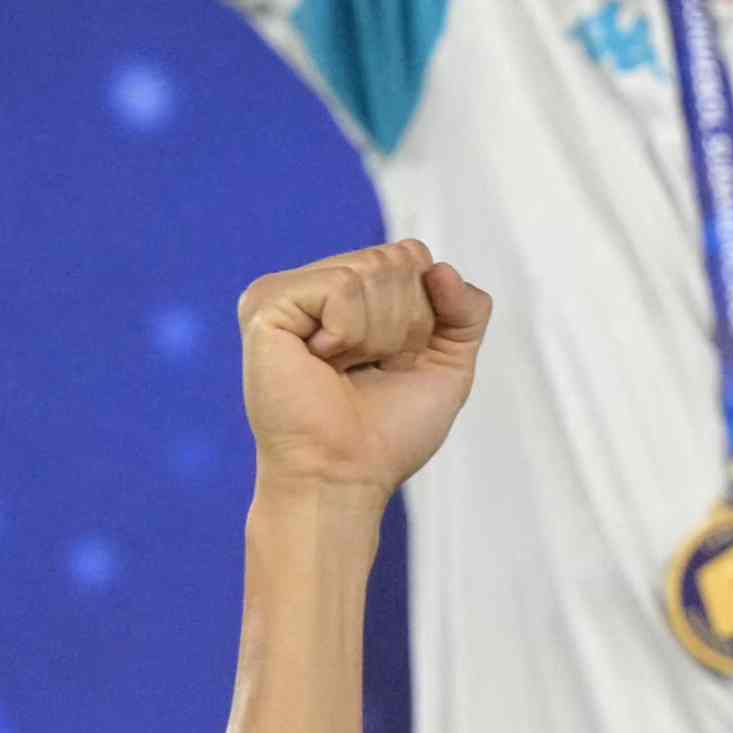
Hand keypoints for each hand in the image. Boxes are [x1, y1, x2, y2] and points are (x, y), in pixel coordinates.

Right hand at [237, 239, 490, 499]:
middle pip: (398, 259)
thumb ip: (466, 309)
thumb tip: (436, 267)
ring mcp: (287, 292)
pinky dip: (349, 331)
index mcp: (352, 295)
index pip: (413, 258)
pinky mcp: (266, 303)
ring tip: (343, 368)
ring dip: (377, 333)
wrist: (346, 474)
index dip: (425, 315)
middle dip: (404, 323)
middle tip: (368, 368)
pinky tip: (322, 361)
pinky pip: (341, 286)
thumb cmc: (389, 431)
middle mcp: (317, 287)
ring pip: (371, 269)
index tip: (396, 362)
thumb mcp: (449, 363)